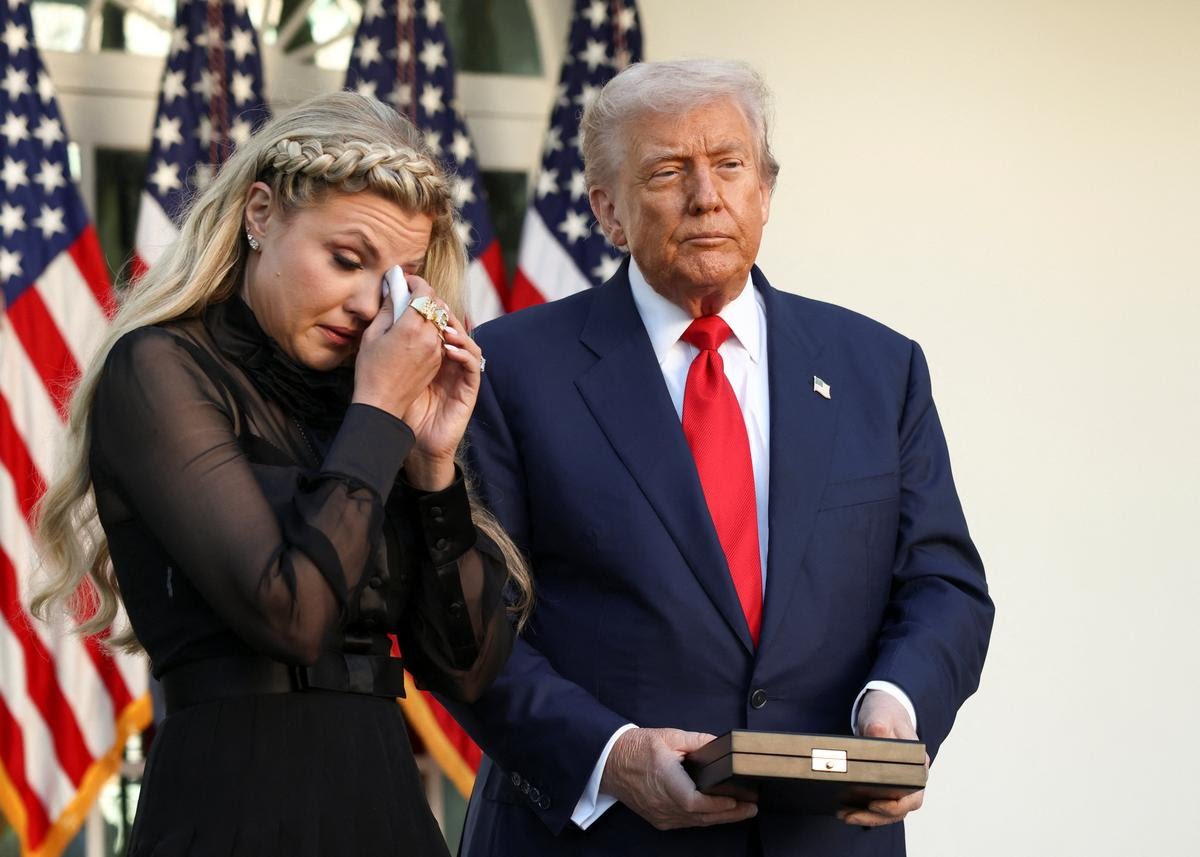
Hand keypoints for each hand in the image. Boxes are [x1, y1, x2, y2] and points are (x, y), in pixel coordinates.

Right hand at [352, 276, 444, 421]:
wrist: (382, 403)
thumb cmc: (371, 370)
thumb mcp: (372, 335)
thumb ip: (387, 309)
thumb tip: (394, 289)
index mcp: (411, 327)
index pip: (424, 292)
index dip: (416, 281)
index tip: (405, 280)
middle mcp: (429, 336)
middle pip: (437, 303)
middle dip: (425, 294)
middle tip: (408, 293)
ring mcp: (436, 349)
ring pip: (441, 319)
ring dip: (430, 311)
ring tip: (413, 312)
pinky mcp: (438, 360)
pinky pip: (440, 335)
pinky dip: (432, 327)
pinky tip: (417, 330)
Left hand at [400, 280, 483, 490]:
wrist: (400, 434)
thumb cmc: (392, 397)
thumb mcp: (386, 354)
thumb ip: (390, 326)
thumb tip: (389, 293)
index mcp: (428, 349)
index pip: (435, 317)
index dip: (429, 300)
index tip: (415, 285)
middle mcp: (446, 357)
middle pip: (453, 325)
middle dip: (443, 311)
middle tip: (432, 303)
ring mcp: (458, 372)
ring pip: (467, 342)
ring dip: (457, 330)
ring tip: (441, 325)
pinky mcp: (467, 388)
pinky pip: (473, 365)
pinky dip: (464, 353)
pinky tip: (448, 348)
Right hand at [599, 728, 757, 830]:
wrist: (609, 762)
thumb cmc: (637, 747)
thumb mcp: (668, 736)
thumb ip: (697, 741)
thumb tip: (721, 746)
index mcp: (665, 781)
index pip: (695, 802)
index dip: (717, 805)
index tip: (737, 800)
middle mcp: (662, 803)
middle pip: (700, 817)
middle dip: (729, 814)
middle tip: (751, 809)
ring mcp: (660, 814)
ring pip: (695, 822)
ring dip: (719, 818)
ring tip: (742, 812)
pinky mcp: (658, 819)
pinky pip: (686, 823)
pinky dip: (703, 819)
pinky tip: (717, 814)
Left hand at [839, 690, 929, 826]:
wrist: (884, 709)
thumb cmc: (886, 713)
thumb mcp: (881, 716)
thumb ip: (879, 726)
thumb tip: (876, 735)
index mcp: (917, 765)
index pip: (913, 796)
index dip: (895, 806)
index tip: (874, 805)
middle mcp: (912, 778)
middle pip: (899, 809)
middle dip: (875, 817)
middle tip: (849, 816)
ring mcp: (899, 783)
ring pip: (888, 811)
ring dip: (866, 817)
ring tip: (843, 815)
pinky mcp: (885, 784)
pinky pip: (878, 804)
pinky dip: (863, 810)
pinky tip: (844, 810)